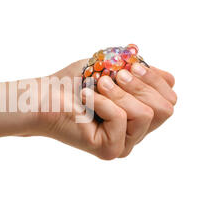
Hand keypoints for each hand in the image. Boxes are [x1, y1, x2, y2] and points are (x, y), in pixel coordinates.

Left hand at [35, 59, 176, 159]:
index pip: (170, 98)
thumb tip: (170, 78)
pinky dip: (102, 102)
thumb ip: (141, 73)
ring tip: (97, 87)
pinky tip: (86, 99)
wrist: (45, 96)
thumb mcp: (112, 68)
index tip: (131, 65)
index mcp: (140, 113)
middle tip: (113, 76)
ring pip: (146, 114)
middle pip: (166, 108)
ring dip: (119, 93)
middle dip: (140, 85)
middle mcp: (136, 132)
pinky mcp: (110, 150)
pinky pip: (122, 119)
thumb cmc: (73, 82)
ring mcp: (124, 144)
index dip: (155, 79)